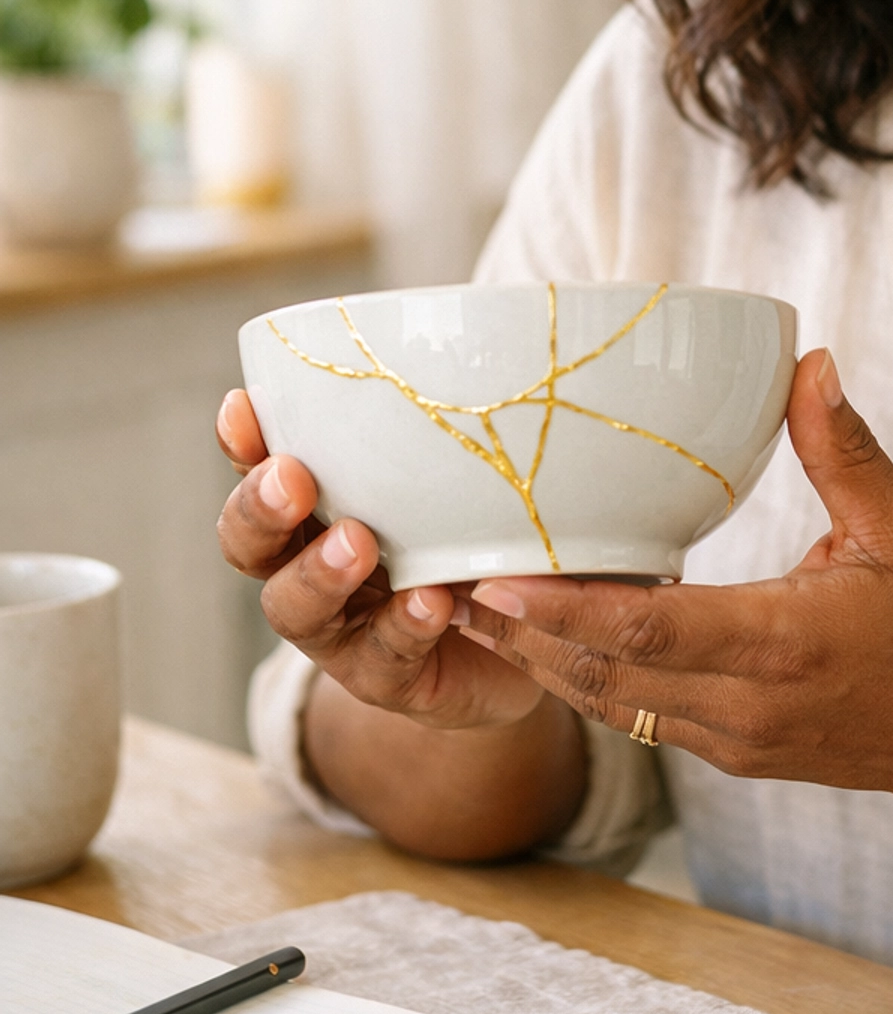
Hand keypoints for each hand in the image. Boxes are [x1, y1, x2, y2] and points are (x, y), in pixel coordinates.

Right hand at [214, 390, 545, 733]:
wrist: (529, 643)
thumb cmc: (478, 539)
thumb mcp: (459, 475)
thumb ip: (446, 426)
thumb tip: (480, 331)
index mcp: (316, 512)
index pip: (259, 470)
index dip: (242, 443)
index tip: (243, 406)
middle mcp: (312, 570)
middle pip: (250, 546)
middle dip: (259, 509)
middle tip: (291, 479)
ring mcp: (345, 633)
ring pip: (296, 612)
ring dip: (318, 573)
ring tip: (358, 543)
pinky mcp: (393, 682)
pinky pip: (384, 661)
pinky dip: (402, 628)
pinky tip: (430, 601)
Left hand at [458, 351, 892, 804]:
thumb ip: (846, 447)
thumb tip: (806, 360)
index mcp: (784, 644)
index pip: (651, 629)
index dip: (564, 607)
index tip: (495, 577)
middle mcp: (745, 705)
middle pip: (603, 676)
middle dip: (518, 635)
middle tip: (439, 582)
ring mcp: (731, 739)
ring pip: (608, 704)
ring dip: (536, 660)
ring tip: (465, 606)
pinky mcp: (727, 751)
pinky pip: (636, 714)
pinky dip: (584, 676)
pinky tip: (544, 633)